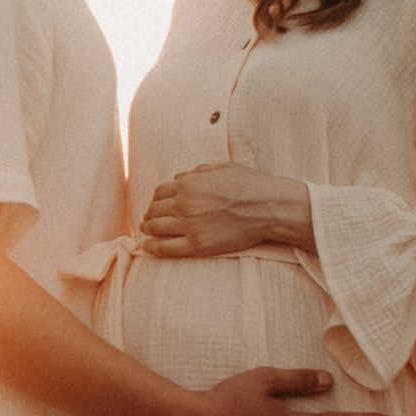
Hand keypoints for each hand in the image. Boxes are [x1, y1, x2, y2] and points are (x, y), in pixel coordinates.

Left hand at [138, 165, 313, 258]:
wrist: (269, 207)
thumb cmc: (251, 184)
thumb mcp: (223, 167)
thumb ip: (198, 172)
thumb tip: (179, 177)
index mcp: (189, 183)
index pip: (160, 192)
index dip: (156, 199)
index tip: (157, 204)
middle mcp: (184, 203)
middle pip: (154, 210)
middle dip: (150, 213)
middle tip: (150, 218)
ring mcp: (190, 225)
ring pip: (155, 227)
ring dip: (147, 228)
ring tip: (147, 230)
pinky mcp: (198, 245)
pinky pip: (166, 248)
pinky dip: (152, 247)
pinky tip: (147, 247)